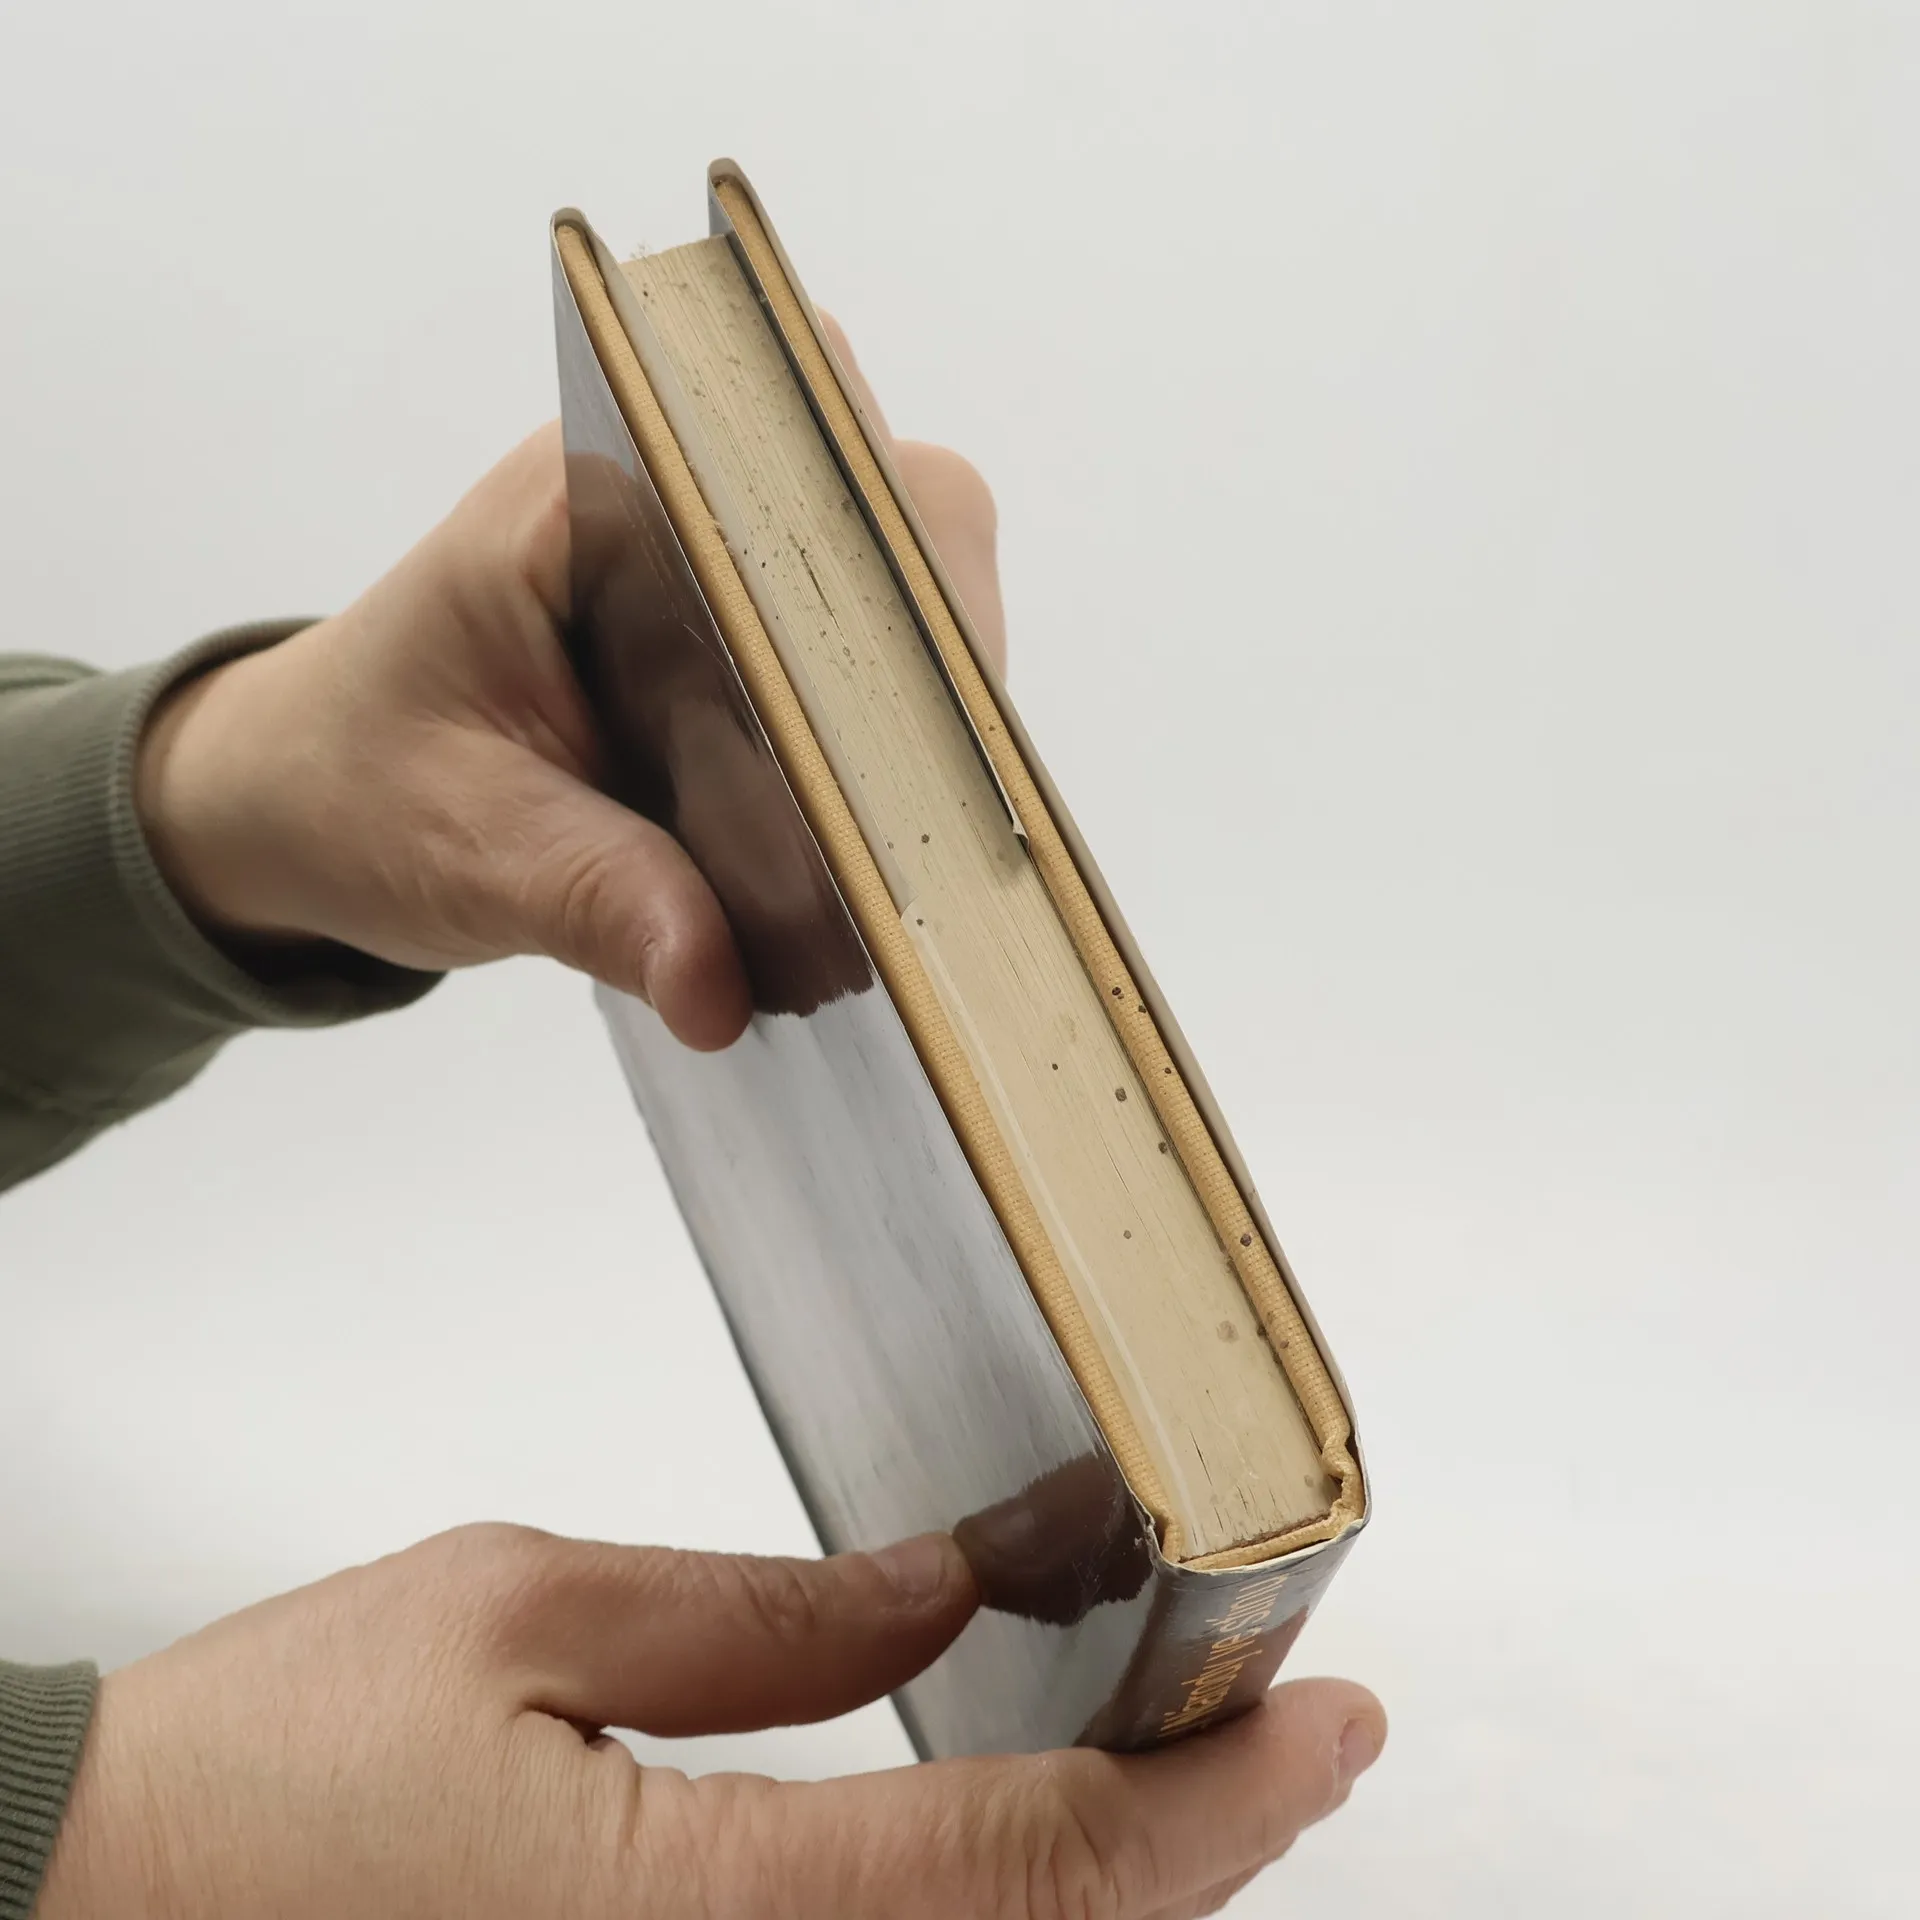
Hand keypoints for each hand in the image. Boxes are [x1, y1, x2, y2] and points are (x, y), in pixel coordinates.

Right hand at [35, 1524, 1383, 1917]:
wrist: (87, 1908)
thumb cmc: (268, 1768)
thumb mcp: (519, 1616)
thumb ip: (758, 1617)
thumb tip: (940, 1592)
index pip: (1040, 1874)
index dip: (1220, 1798)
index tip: (1333, 1718)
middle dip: (1206, 1853)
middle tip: (1301, 1733)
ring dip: (1116, 1897)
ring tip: (1197, 1769)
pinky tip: (1028, 1847)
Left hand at [133, 320, 1004, 1049]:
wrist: (304, 799)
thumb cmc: (354, 788)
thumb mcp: (463, 847)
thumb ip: (594, 901)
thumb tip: (720, 985)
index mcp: (588, 493)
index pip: (794, 453)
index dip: (888, 556)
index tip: (923, 688)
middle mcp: (672, 501)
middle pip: (887, 500)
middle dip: (936, 629)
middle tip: (932, 778)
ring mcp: (716, 568)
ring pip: (895, 577)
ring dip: (922, 686)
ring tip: (916, 813)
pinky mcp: (737, 644)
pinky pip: (857, 654)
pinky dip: (885, 733)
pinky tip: (880, 823)